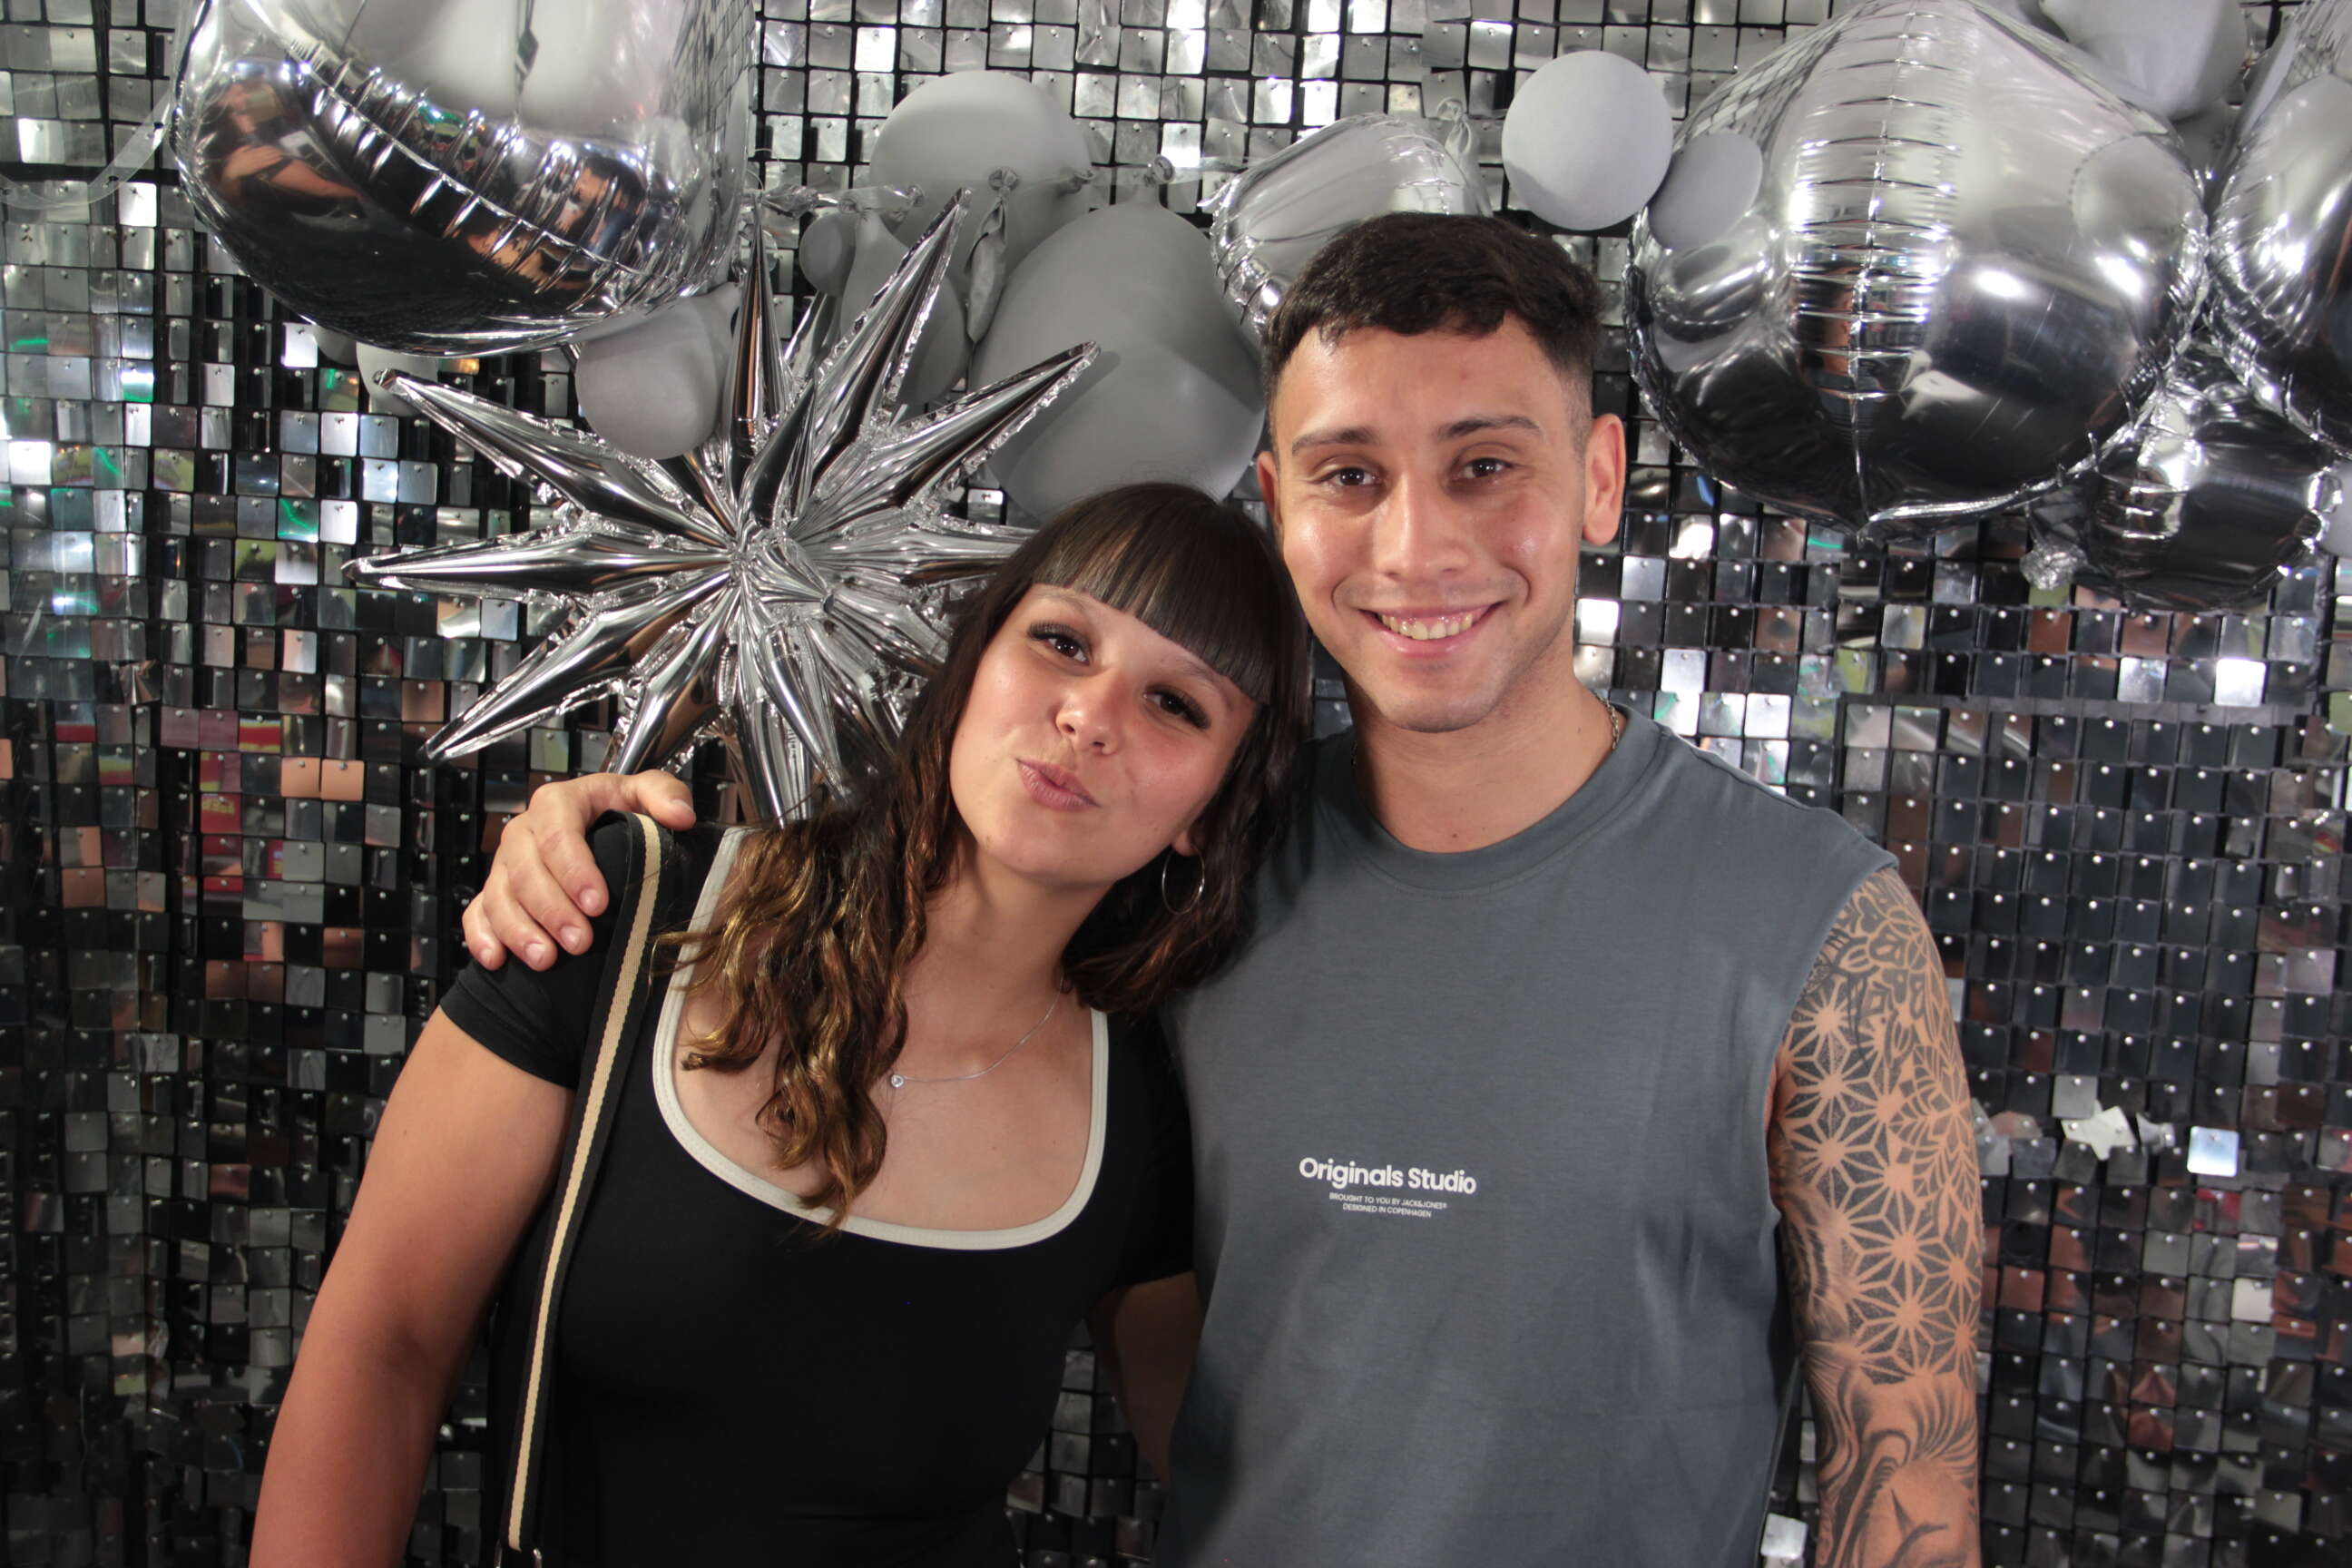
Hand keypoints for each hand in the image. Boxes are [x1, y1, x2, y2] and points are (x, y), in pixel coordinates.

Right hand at [461, 772, 694, 970]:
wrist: (598, 824)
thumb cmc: (621, 811)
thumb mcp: (644, 794)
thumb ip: (664, 795)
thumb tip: (681, 816)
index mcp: (558, 803)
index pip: (558, 833)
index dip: (573, 869)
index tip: (597, 904)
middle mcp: (524, 831)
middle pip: (524, 870)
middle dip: (551, 909)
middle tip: (579, 942)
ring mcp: (504, 863)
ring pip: (498, 895)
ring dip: (519, 930)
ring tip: (545, 960)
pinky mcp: (493, 891)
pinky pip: (476, 913)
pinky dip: (482, 937)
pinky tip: (497, 961)